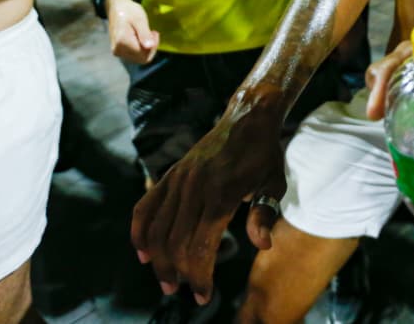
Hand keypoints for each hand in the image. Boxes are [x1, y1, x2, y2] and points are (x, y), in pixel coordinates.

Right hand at [106, 0, 157, 62]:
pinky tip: (140, 37)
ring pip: (139, 58)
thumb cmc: (129, 11)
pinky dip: (140, 48)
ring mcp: (117, 51)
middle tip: (151, 32)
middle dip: (150, 48)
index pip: (144, 55)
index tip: (154, 32)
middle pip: (142, 59)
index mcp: (122, 42)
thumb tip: (149, 47)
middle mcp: (118, 50)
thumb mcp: (140, 19)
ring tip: (145, 33)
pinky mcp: (118, 51)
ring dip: (146, 48)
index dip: (153, 46)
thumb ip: (144, 34)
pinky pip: (134, 55)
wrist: (116, 7)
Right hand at [131, 96, 287, 303]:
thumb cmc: (264, 155)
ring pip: (157, 229)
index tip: (203, 296)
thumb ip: (264, 214)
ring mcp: (179, 180)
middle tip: (183, 292)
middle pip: (175, 242)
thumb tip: (263, 245)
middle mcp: (195, 187)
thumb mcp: (273, 184)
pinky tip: (142, 252)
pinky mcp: (170, 174)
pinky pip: (145, 207)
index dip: (199, 276)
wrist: (248, 118)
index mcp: (222, 193)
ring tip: (166, 281)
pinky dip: (139, 232)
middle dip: (177, 273)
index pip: (201, 246)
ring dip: (158, 260)